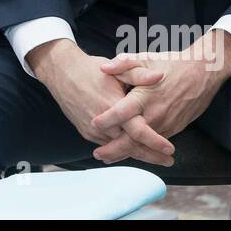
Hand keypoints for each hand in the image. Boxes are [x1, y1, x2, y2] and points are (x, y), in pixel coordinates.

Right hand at [28, 38, 174, 165]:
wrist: (61, 72)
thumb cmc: (90, 69)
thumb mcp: (116, 69)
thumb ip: (139, 75)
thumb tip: (159, 76)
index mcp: (113, 106)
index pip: (138, 131)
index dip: (155, 142)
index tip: (169, 149)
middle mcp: (103, 123)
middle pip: (130, 146)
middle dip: (150, 156)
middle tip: (168, 161)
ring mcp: (92, 130)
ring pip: (118, 148)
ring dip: (136, 154)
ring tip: (154, 158)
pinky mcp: (86, 132)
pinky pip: (107, 145)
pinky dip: (120, 149)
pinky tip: (132, 151)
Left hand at [91, 29, 230, 162]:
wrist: (203, 73)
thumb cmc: (171, 64)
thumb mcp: (145, 58)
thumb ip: (123, 64)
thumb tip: (103, 69)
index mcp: (145, 95)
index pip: (122, 112)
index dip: (107, 120)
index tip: (93, 123)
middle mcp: (155, 113)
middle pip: (131, 138)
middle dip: (113, 149)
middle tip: (97, 154)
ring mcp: (166, 123)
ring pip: (143, 145)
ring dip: (126, 153)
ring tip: (108, 157)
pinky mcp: (174, 128)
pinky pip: (154, 143)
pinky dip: (141, 149)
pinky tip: (128, 151)